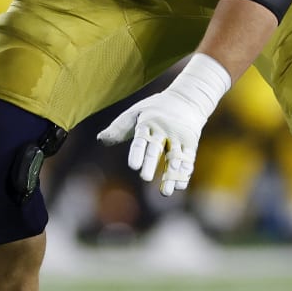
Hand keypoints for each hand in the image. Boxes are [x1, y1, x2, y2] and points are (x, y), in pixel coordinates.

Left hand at [98, 54, 231, 195]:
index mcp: (147, 123)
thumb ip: (118, 128)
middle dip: (151, 162)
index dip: (137, 152)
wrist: (188, 98)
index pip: (141, 139)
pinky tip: (178, 186)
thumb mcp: (135, 113)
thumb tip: (100, 139)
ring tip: (165, 192)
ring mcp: (178, 137)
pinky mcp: (191, 143)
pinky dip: (184, 173)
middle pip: (156, 148)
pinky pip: (188, 159)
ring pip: (174, 157)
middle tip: (145, 177)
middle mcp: (163, 130)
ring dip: (170, 175)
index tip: (134, 166)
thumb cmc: (155, 109)